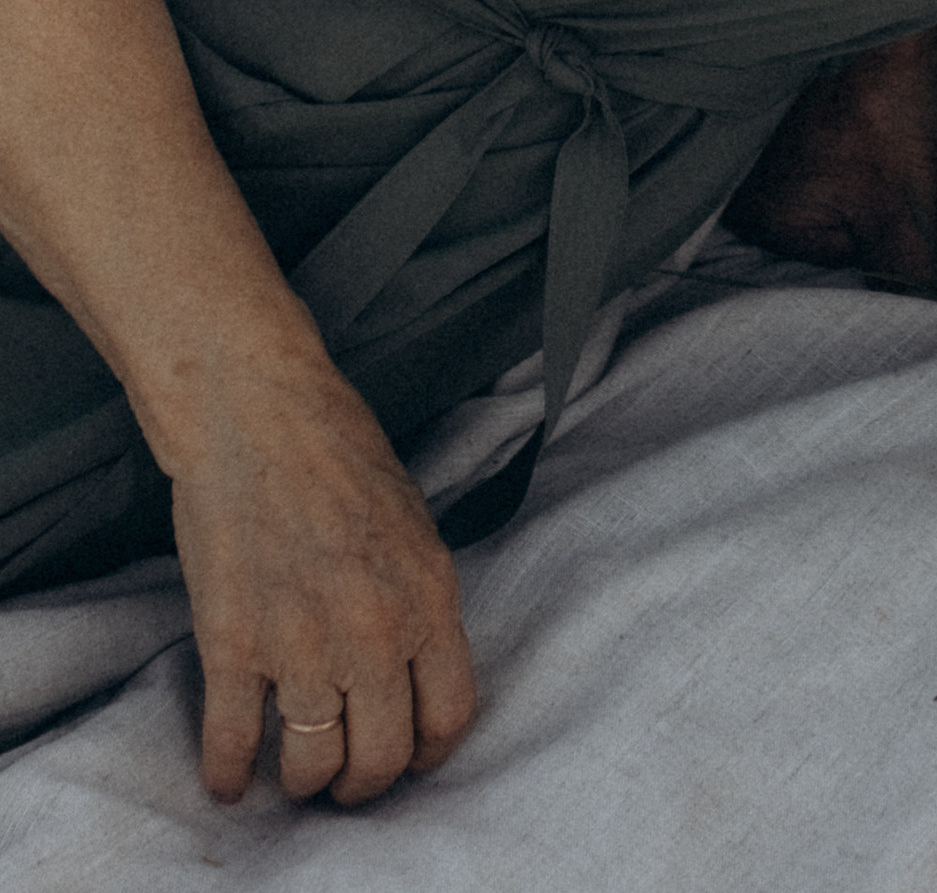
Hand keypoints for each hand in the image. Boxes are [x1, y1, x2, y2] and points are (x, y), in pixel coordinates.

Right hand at [169, 356, 475, 806]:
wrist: (256, 412)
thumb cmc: (338, 451)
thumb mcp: (414, 524)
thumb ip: (419, 600)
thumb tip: (417, 668)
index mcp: (428, 596)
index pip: (450, 715)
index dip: (430, 752)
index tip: (412, 757)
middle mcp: (373, 632)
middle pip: (382, 757)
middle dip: (366, 782)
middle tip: (349, 778)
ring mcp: (300, 644)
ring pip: (312, 765)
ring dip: (304, 783)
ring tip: (296, 776)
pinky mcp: (232, 646)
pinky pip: (232, 744)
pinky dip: (227, 775)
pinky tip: (228, 780)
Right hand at [722, 28, 936, 289]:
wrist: (868, 3)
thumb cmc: (871, 113)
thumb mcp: (895, 207)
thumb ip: (909, 272)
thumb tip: (930, 323)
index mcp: (786, 219)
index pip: (879, 247)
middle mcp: (799, 184)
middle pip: (902, 201)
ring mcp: (825, 142)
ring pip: (912, 161)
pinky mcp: (854, 104)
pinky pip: (908, 128)